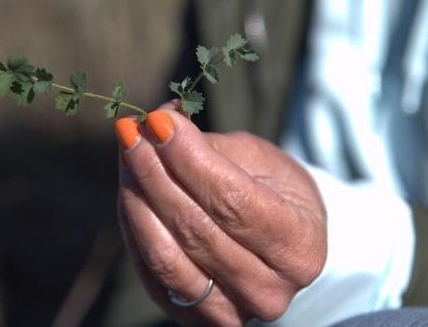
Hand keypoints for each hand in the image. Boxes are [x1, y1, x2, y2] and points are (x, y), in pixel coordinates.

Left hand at [115, 101, 326, 325]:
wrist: (279, 246)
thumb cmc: (273, 192)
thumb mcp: (259, 160)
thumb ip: (211, 147)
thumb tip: (160, 122)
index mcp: (300, 248)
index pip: (232, 201)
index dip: (189, 159)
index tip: (159, 120)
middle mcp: (269, 291)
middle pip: (194, 228)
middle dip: (154, 171)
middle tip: (131, 130)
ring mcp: (230, 312)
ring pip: (166, 256)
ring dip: (136, 198)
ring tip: (127, 154)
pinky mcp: (193, 318)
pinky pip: (150, 271)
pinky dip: (133, 225)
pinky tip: (130, 187)